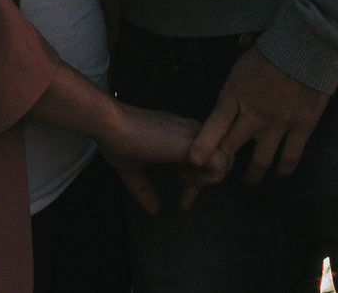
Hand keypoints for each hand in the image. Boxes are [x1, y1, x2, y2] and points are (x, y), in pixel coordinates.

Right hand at [94, 104, 213, 215]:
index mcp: (179, 135)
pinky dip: (209, 177)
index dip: (197, 180)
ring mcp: (195, 135)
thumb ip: (144, 189)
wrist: (111, 125)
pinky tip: (185, 177)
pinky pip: (222, 164)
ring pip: (226, 160)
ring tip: (184, 180)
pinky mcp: (195, 143)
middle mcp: (191, 132)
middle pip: (221, 158)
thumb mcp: (132, 170)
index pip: (205, 157)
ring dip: (207, 179)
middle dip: (206, 180)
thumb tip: (153, 210)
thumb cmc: (117, 141)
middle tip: (185, 194)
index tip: (183, 200)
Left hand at [184, 47, 328, 203]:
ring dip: (253, 174)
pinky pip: (290, 157)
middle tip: (220, 172)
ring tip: (249, 179)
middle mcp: (255, 112)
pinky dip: (283, 169)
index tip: (194, 161)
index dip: (204, 144)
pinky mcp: (302, 126)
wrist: (307, 45)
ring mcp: (279, 122)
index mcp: (236, 93)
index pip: (216, 123)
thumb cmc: (272, 53)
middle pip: (233, 146)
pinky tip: (279, 173)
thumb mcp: (241, 67)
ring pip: (261, 160)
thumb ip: (232, 91)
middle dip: (224, 162)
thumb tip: (224, 107)